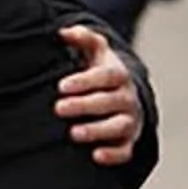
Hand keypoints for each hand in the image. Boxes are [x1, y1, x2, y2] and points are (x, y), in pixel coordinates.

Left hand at [56, 25, 142, 166]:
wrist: (119, 97)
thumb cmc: (99, 73)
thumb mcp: (94, 53)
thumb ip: (83, 38)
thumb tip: (62, 32)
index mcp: (118, 75)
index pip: (107, 76)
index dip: (86, 80)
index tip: (61, 86)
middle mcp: (127, 98)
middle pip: (110, 101)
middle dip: (85, 105)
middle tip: (58, 108)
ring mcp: (129, 120)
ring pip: (119, 126)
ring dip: (97, 130)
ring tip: (73, 133)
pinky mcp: (127, 141)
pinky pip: (125, 151)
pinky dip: (114, 155)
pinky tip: (96, 156)